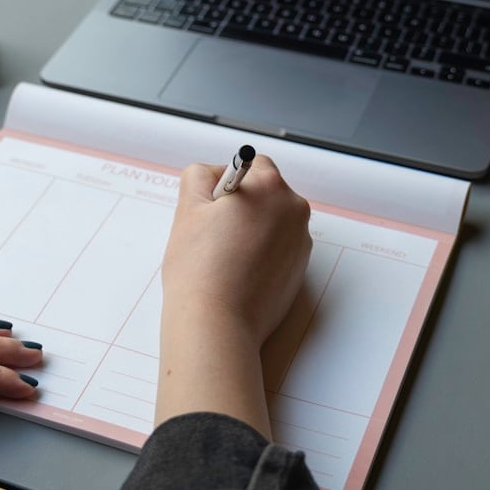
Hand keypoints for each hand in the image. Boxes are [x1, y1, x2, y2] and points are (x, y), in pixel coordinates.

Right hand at [155, 155, 311, 437]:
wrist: (218, 324)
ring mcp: (301, 244)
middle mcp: (295, 212)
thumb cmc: (200, 269)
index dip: (225, 183)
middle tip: (212, 234)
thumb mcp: (189, 208)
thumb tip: (212, 174)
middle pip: (265, 194)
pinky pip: (278, 250)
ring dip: (251, 231)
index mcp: (271, 188)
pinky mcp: (299, 272)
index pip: (250, 164)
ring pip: (271, 223)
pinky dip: (260, 255)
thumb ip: (200, 176)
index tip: (210, 208)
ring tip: (224, 258)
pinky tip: (238, 274)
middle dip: (241, 207)